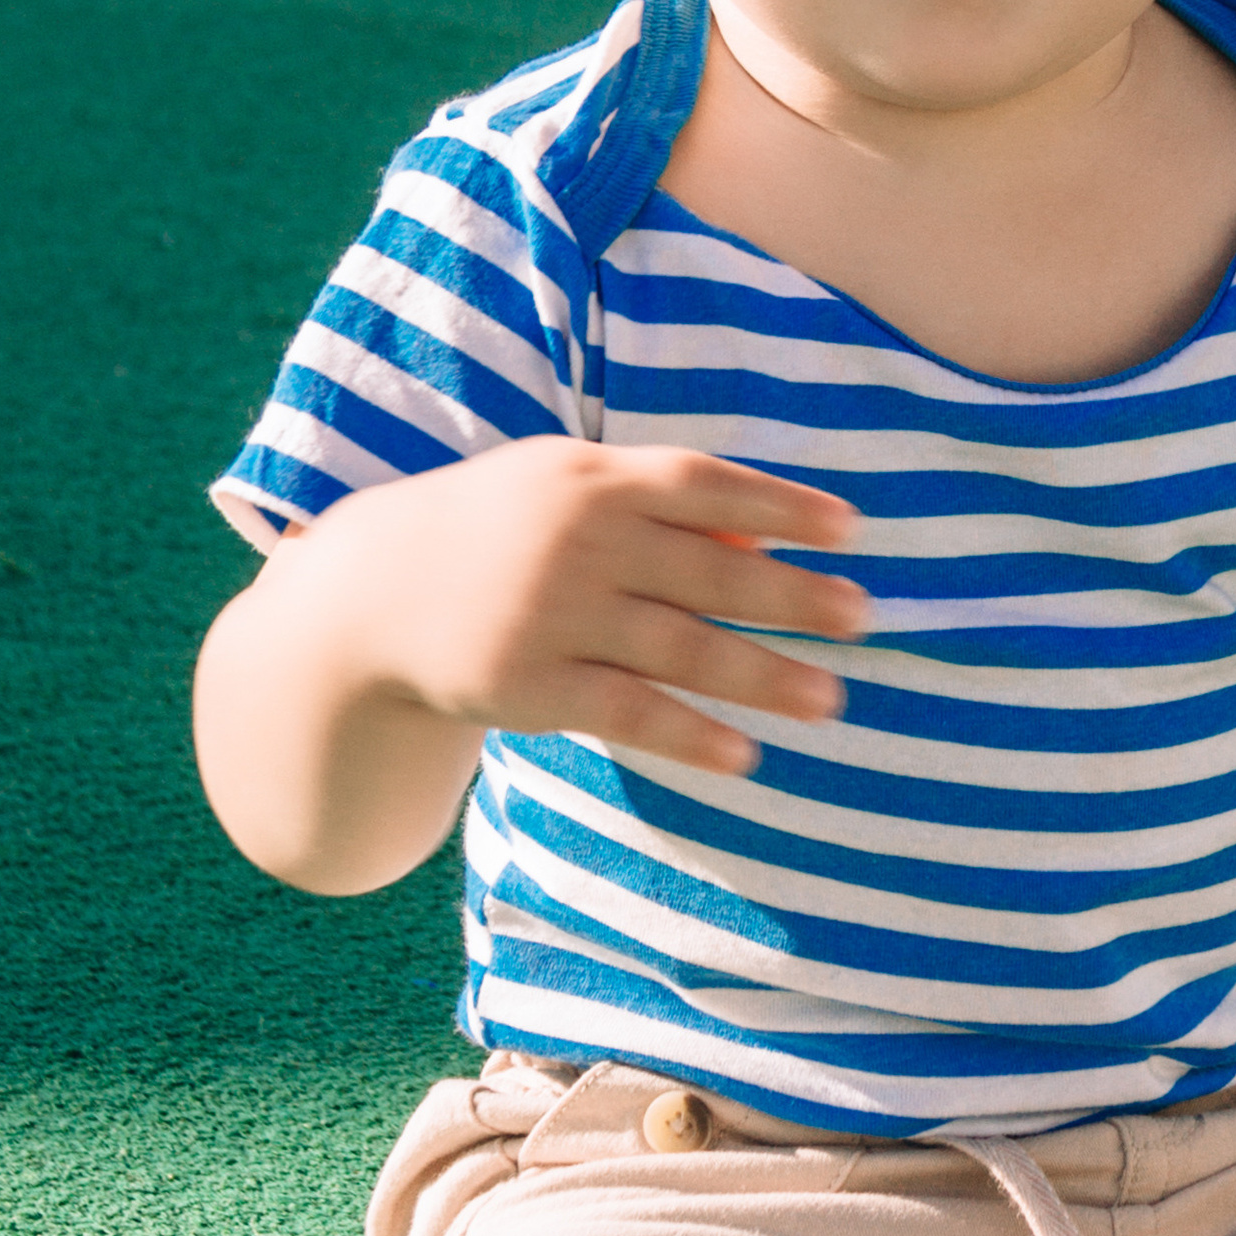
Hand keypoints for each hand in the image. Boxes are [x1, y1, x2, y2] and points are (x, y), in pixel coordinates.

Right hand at [302, 437, 867, 777]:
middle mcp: (576, 542)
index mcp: (590, 479)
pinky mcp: (528, 685)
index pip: (703, 484)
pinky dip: (689, 734)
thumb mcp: (564, 491)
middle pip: (707, 569)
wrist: (371, 596)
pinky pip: (626, 712)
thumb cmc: (500, 532)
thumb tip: (768, 542)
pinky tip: (745, 756)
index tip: (850, 529)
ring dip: (762, 676)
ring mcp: (551, 615)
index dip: (780, 505)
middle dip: (792, 596)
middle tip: (864, 616)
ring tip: (831, 699)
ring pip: (678, 648)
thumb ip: (658, 506)